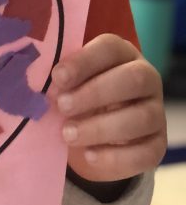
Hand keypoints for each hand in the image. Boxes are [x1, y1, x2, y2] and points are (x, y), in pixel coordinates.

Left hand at [50, 33, 166, 185]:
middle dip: (95, 93)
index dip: (84, 60)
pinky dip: (114, 157)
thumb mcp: (69, 84)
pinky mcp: (157, 145)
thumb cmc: (79, 97)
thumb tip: (48, 89)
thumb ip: (62, 81)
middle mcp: (146, 79)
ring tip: (68, 134)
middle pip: (133, 79)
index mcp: (122, 55)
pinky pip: (144, 153)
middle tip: (62, 106)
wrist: (96, 135)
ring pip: (142, 117)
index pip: (110, 47)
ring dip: (100, 127)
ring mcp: (156, 113)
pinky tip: (89, 155)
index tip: (57, 77)